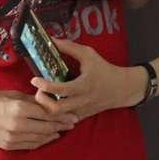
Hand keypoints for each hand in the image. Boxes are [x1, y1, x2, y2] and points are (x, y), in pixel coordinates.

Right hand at [0, 86, 76, 150]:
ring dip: (53, 134)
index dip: (62, 115)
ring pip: (41, 138)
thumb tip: (49, 101)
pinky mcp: (8, 145)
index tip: (73, 115)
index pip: (47, 113)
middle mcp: (18, 125)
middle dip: (61, 125)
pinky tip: (47, 137)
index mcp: (18, 109)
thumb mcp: (10, 94)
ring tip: (61, 130)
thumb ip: (30, 100)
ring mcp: (13, 137)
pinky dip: (41, 141)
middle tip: (72, 123)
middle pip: (47, 127)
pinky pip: (31, 145)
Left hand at [30, 39, 145, 118]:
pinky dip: (56, 114)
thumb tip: (51, 40)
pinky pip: (66, 119)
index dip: (45, 85)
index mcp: (84, 85)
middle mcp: (83, 100)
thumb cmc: (105, 70)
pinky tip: (52, 103)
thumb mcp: (89, 55)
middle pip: (56, 109)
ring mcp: (83, 110)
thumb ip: (69, 47)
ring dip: (47, 108)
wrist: (123, 88)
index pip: (61, 90)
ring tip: (44, 96)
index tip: (35, 79)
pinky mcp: (83, 115)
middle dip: (42, 100)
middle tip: (38, 90)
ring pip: (59, 117)